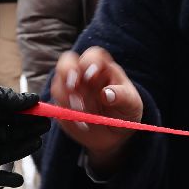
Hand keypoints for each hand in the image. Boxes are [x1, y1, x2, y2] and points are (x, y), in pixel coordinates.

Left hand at [0, 68, 46, 187]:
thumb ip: (7, 99)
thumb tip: (34, 100)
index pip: (12, 120)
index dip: (29, 119)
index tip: (46, 116)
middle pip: (11, 137)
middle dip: (28, 133)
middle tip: (45, 128)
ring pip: (3, 153)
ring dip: (20, 150)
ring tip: (36, 142)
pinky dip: (1, 179)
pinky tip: (19, 180)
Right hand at [51, 47, 142, 174]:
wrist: (115, 132)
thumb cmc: (125, 110)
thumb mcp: (131, 103)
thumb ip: (122, 96)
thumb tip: (107, 93)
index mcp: (102, 68)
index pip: (93, 55)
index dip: (90, 62)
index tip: (91, 75)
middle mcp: (83, 75)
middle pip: (67, 62)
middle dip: (67, 71)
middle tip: (73, 87)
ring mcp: (70, 90)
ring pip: (59, 85)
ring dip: (67, 98)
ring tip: (83, 114)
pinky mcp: (62, 106)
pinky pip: (56, 107)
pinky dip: (66, 114)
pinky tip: (81, 124)